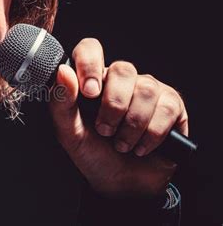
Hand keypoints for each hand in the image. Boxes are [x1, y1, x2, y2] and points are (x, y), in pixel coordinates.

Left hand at [49, 38, 188, 196]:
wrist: (120, 184)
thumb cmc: (92, 153)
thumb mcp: (68, 133)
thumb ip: (61, 103)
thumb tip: (63, 72)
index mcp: (93, 80)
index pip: (91, 49)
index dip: (91, 64)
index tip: (89, 92)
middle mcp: (121, 81)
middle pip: (123, 69)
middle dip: (113, 107)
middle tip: (104, 130)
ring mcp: (148, 90)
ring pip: (145, 90)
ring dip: (131, 125)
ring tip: (121, 144)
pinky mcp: (171, 105)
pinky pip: (166, 108)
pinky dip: (151, 134)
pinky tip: (140, 147)